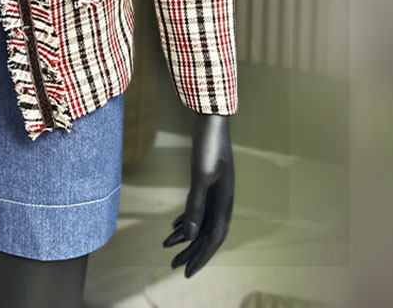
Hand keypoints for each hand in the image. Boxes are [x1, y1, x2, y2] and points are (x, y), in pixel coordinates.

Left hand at [162, 113, 234, 276]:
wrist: (211, 119)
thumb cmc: (208, 145)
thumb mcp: (200, 176)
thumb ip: (196, 205)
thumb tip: (189, 235)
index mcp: (225, 201)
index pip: (214, 237)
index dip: (201, 256)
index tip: (187, 272)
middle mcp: (222, 200)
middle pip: (207, 233)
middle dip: (191, 251)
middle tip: (174, 266)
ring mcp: (216, 191)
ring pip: (201, 221)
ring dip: (186, 236)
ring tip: (167, 246)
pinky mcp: (206, 182)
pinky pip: (197, 208)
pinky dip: (186, 219)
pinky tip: (174, 226)